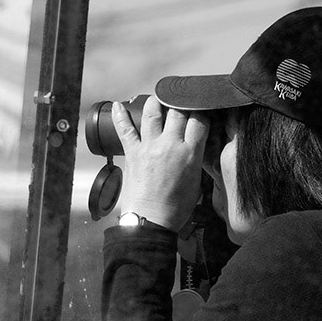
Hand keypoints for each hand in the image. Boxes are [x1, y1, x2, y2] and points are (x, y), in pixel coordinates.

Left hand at [112, 95, 208, 231]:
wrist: (151, 221)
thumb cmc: (175, 208)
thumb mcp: (197, 182)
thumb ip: (198, 159)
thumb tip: (198, 146)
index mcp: (190, 153)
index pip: (200, 120)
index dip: (202, 110)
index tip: (201, 110)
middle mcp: (170, 145)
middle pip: (178, 111)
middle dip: (181, 103)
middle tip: (182, 102)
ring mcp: (149, 147)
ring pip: (152, 112)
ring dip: (156, 102)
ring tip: (159, 99)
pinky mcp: (132, 153)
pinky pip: (125, 129)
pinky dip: (120, 116)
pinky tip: (119, 105)